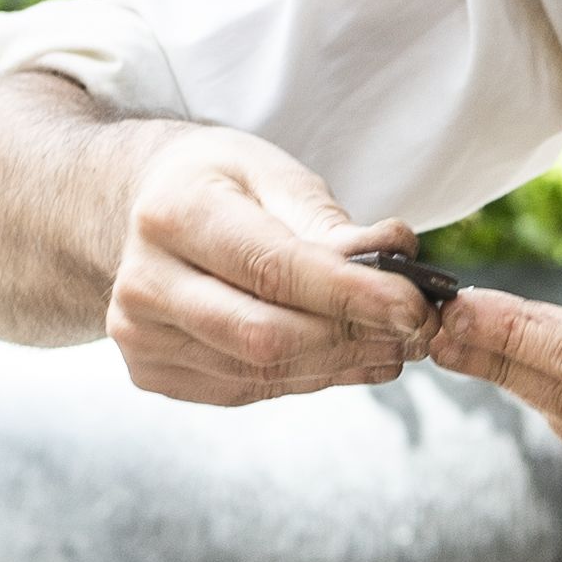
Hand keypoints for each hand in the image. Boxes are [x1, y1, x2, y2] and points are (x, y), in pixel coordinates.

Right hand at [103, 132, 438, 404]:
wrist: (141, 211)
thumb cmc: (218, 185)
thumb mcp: (271, 173)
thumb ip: (327, 220)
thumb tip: (394, 254)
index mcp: (172, 215)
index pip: (273, 268)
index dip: (351, 295)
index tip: (415, 306)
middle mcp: (144, 282)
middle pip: (266, 335)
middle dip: (355, 336)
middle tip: (420, 330)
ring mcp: (141, 336)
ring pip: (261, 371)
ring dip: (343, 362)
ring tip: (398, 344)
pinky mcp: (152, 373)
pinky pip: (248, 388)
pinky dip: (312, 376)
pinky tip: (354, 358)